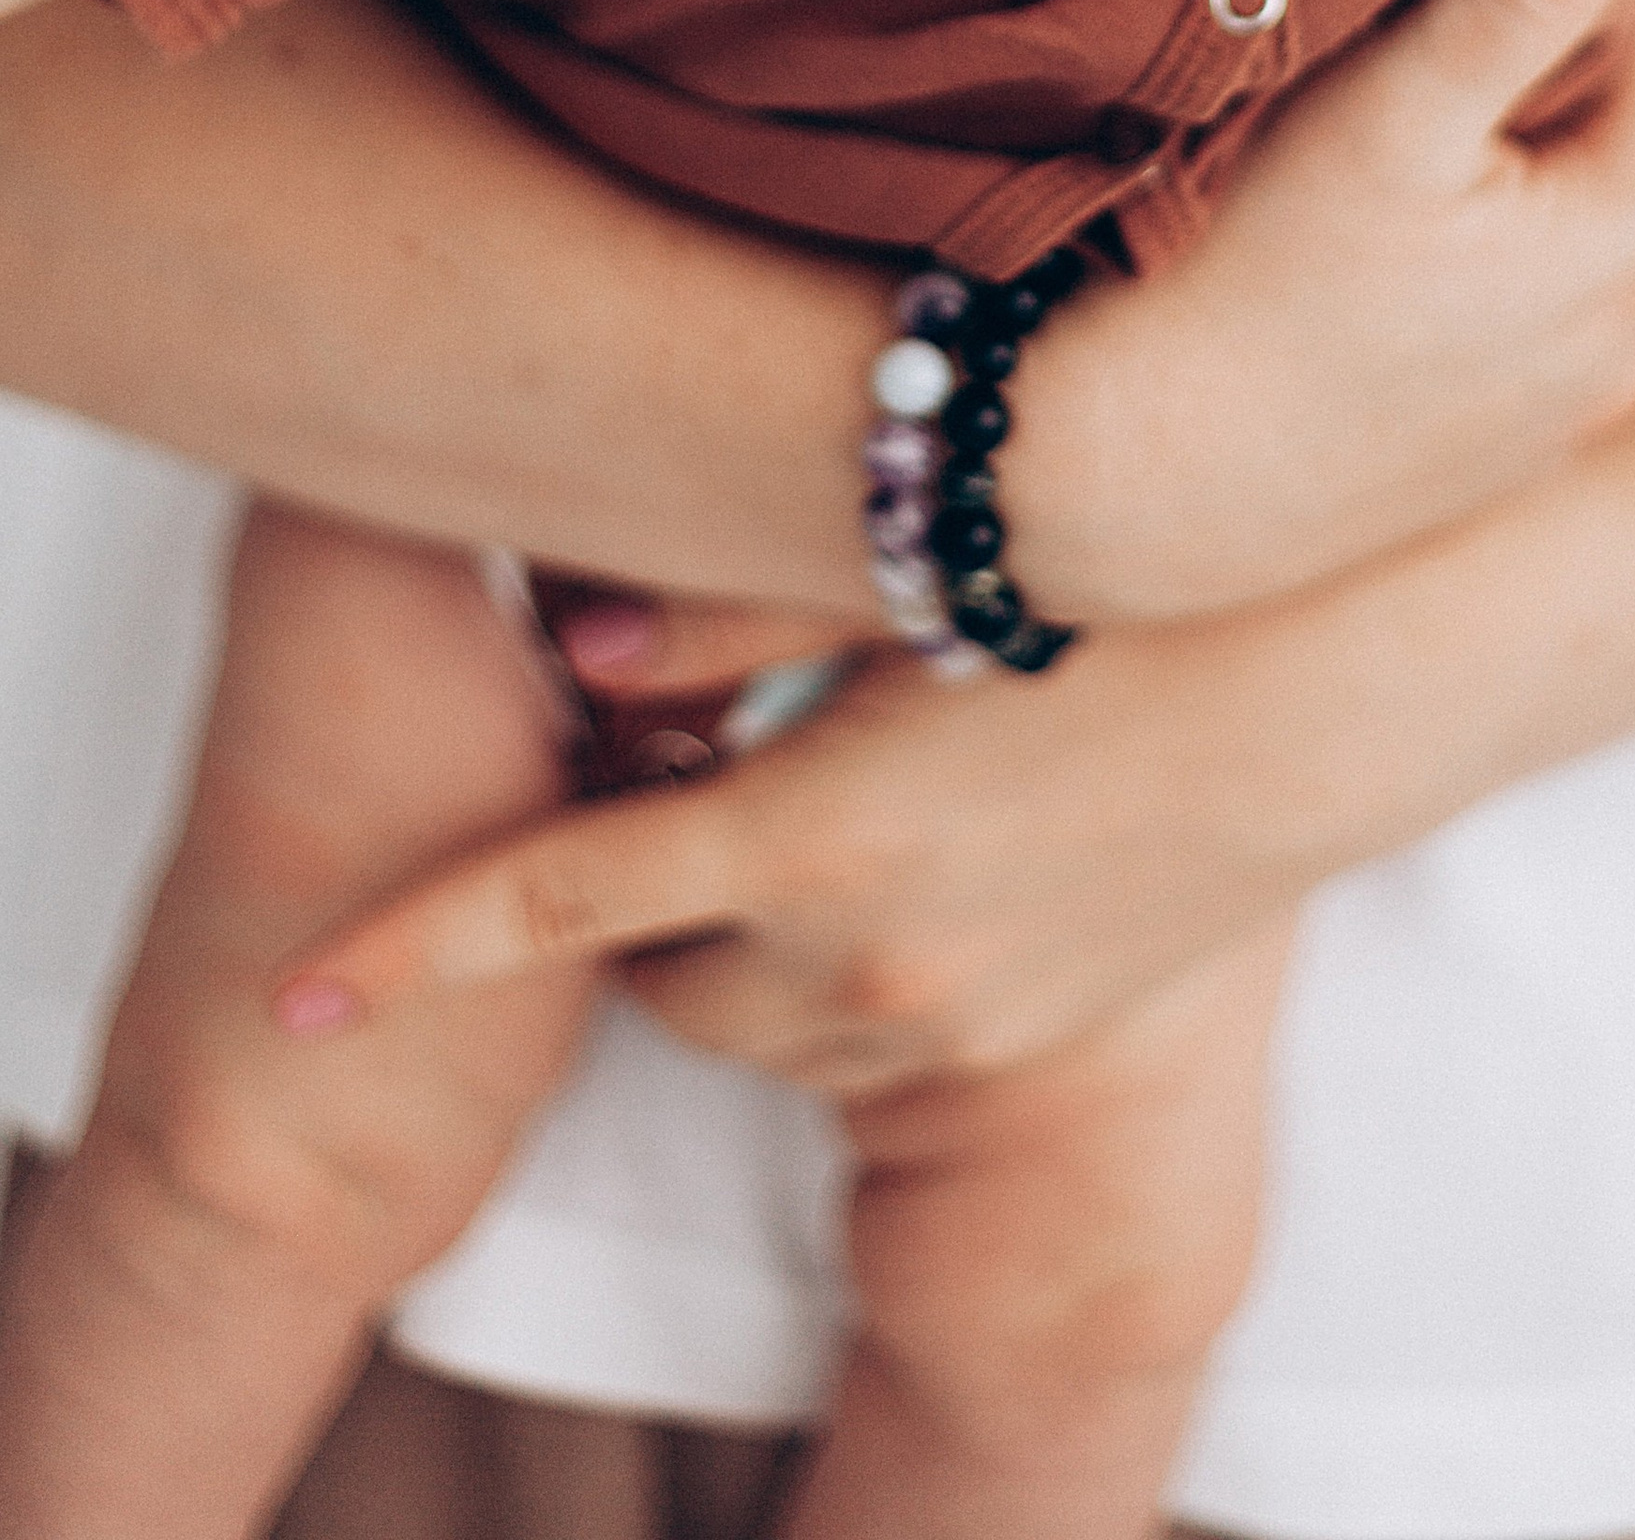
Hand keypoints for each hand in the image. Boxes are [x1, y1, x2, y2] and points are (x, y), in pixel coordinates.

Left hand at [280, 595, 1373, 1091]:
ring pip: (754, 1022)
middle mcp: (868, 961)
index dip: (412, 949)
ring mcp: (948, 1028)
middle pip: (659, 974)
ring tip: (827, 791)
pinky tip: (925, 845)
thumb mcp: (914, 583)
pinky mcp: (1013, 1050)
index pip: (561, 902)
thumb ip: (726, 609)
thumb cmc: (1127, 584)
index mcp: (818, 828)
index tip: (292, 996)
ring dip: (745, 941)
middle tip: (690, 765)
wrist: (1341, 691)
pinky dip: (848, 975)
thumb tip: (570, 647)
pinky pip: (865, 1050)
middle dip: (646, 888)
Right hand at [525, 0, 1634, 669]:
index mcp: (1631, 235)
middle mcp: (1622, 344)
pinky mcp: (1477, 477)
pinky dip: (1444, 283)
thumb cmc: (1236, 275)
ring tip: (1343, 154)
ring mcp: (1552, 424)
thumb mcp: (1394, 104)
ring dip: (1478, 183)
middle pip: (1592, 138)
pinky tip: (1336, 270)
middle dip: (1510, 78)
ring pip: (1540, 237)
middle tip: (1373, 43)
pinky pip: (1490, 329)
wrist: (1104, 481)